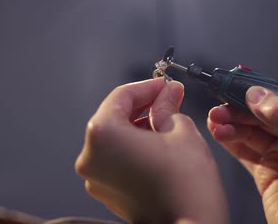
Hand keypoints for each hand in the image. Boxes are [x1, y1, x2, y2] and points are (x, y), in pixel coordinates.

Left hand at [75, 78, 227, 223]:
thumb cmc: (187, 183)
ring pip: (116, 139)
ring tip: (169, 121)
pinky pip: (117, 160)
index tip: (167, 85)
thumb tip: (168, 92)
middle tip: (171, 98)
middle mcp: (90, 156)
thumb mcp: (181, 130)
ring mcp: (96, 179)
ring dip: (139, 126)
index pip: (122, 96)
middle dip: (144, 106)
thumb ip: (168, 106)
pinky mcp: (107, 194)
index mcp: (102, 134)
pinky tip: (159, 144)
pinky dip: (135, 148)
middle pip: (115, 116)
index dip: (148, 86)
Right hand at [207, 75, 277, 223]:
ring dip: (232, 122)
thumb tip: (261, 95)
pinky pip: (244, 149)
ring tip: (217, 119)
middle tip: (222, 103)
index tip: (247, 88)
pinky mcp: (266, 172)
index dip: (269, 89)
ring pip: (251, 128)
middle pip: (265, 111)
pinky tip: (218, 131)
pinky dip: (229, 139)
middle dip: (242, 106)